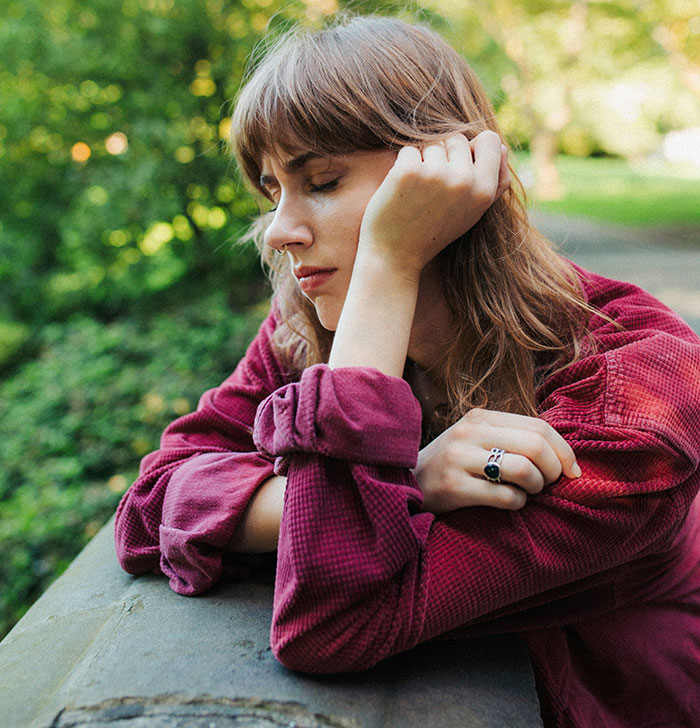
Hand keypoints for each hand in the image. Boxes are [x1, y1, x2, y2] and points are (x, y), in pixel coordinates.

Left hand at [357, 130, 509, 278]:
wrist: (395, 256)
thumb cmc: (433, 233)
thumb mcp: (471, 213)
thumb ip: (493, 182)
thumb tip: (501, 148)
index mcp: (484, 191)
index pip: (490, 140)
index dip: (471, 150)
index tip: (456, 170)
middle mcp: (464, 181)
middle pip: (456, 139)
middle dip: (442, 157)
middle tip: (432, 190)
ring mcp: (435, 175)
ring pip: (431, 144)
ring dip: (421, 162)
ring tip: (417, 194)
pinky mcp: (408, 172)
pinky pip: (408, 150)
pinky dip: (401, 166)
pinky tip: (401, 192)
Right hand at [413, 408, 580, 513]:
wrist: (408, 482)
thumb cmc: (454, 463)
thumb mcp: (477, 439)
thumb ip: (513, 438)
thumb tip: (565, 456)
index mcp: (481, 417)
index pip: (539, 425)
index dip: (564, 450)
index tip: (572, 471)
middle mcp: (470, 433)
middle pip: (536, 446)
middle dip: (553, 470)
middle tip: (548, 484)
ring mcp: (459, 459)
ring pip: (524, 470)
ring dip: (536, 487)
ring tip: (527, 492)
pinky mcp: (454, 487)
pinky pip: (506, 497)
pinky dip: (518, 503)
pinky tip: (508, 502)